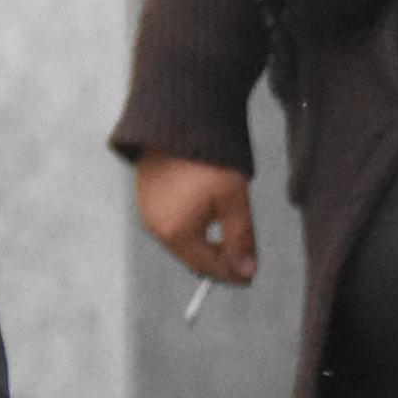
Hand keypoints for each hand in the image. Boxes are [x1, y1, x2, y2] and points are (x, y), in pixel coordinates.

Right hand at [136, 155, 256, 285]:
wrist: (177, 122)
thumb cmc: (208, 159)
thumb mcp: (234, 199)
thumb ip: (240, 238)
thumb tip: (247, 272)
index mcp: (175, 233)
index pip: (206, 267)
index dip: (231, 274)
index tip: (251, 275)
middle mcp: (155, 228)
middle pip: (191, 256)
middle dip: (218, 259)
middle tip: (244, 257)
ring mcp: (147, 213)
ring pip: (181, 241)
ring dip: (205, 243)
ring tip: (228, 236)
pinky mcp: (146, 198)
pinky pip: (171, 224)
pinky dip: (191, 227)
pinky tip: (208, 217)